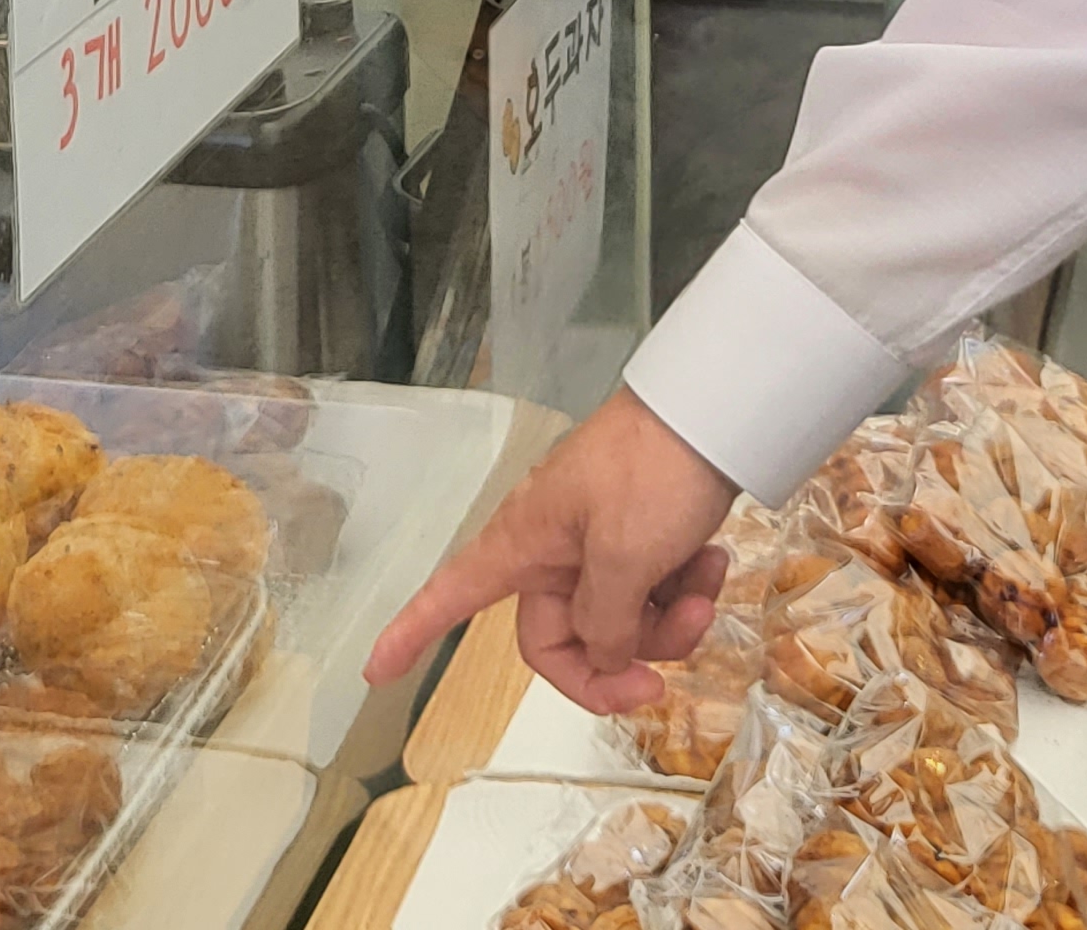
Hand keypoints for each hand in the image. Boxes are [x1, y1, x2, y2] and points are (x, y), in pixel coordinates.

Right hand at [365, 390, 739, 712]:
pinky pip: (653, 588)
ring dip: (668, 621)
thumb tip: (603, 654)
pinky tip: (712, 563)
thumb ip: (603, 623)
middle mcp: (552, 549)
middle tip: (664, 679)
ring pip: (621, 620)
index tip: (374, 672)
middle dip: (621, 658)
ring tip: (704, 588)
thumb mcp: (623, 557)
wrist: (711, 406)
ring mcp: (599, 541)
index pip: (450, 595)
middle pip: (565, 638)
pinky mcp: (641, 533)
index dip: (410, 634)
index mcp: (523, 546)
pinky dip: (686, 586)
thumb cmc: (650, 473)